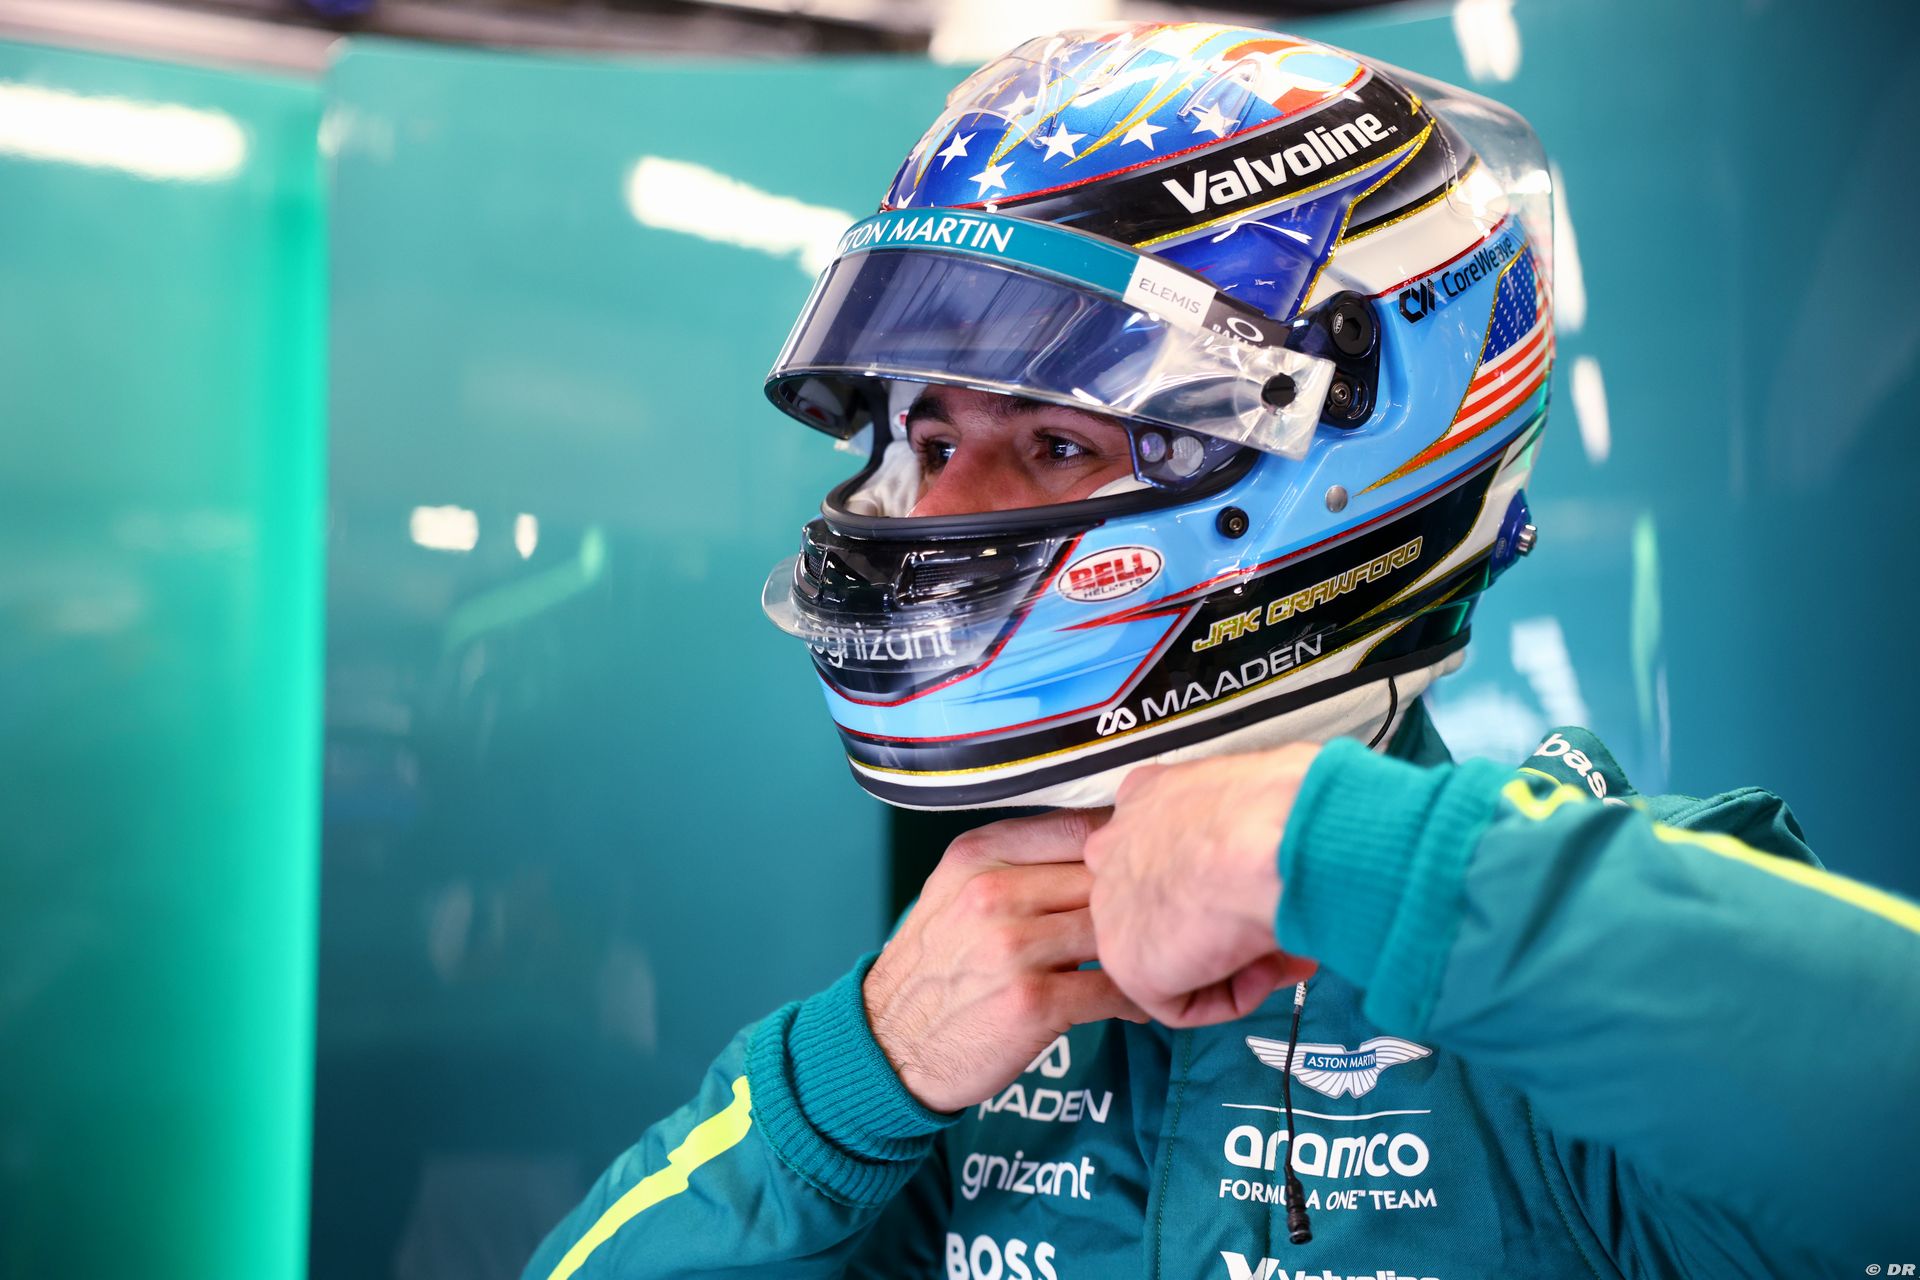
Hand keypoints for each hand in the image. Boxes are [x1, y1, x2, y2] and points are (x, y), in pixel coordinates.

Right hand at [864, 810, 1146, 1112]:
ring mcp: (1014, 947)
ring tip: (1159, 959)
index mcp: (978, 855)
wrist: (889, 1046)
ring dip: (1145, 949)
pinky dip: (1135, 997)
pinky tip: (1136, 1002)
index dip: (1123, 847)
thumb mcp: (955, 892)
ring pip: (1114, 930)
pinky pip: (1114, 989)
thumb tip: (1101, 841)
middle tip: (1170, 914)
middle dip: (1142, 898)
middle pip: (1103, 878)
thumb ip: (1017, 863)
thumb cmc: (936, 968)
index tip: (1148, 863)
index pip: (1079, 827)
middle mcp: (994, 892)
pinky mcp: (1033, 1001)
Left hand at [1085, 744, 1320, 1027]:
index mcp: (1147, 796)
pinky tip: (1265, 969)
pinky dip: (1232, 997)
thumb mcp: (1264, 798)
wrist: (1272, 837)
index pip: (1173, 851)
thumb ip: (1249, 833)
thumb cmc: (1286, 807)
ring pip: (1174, 954)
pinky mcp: (1126, 961)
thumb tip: (1274, 869)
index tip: (1272, 892)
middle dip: (1229, 929)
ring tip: (1290, 950)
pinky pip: (1181, 1002)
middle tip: (1287, 937)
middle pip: (1171, 907)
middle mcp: (1117, 847)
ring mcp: (1114, 906)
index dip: (1229, 884)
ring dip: (1236, 963)